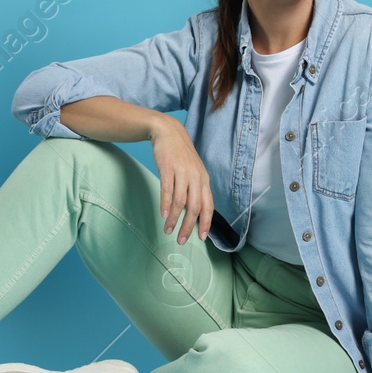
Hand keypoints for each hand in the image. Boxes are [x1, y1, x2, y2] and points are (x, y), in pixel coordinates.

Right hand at [149, 118, 212, 243]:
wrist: (168, 132)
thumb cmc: (180, 156)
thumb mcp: (192, 172)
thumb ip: (194, 191)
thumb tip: (191, 213)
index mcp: (204, 180)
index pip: (208, 206)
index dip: (205, 223)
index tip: (201, 238)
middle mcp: (196, 177)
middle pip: (195, 207)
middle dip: (189, 227)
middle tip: (181, 240)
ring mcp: (182, 172)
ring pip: (181, 201)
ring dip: (174, 219)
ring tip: (168, 231)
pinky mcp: (168, 168)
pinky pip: (168, 189)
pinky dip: (166, 204)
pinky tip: (162, 214)